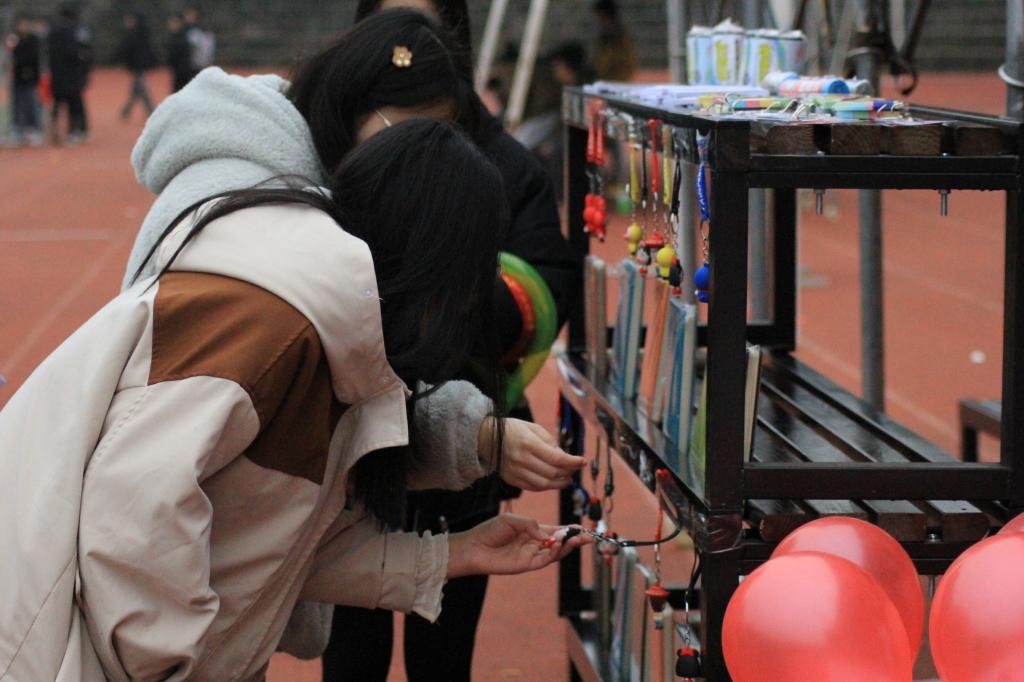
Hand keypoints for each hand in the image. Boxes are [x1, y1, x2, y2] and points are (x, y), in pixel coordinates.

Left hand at [446, 514, 591, 578]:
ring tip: (578, 539)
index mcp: (533, 531)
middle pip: (560, 543)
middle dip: (574, 540)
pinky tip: (559, 545)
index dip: (568, 530)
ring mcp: (532, 555)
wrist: (474, 547)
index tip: (581, 527)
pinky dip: (554, 553)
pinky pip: (545, 560)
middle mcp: (535, 543)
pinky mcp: (527, 565)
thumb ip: (532, 525)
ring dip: (567, 547)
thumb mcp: (512, 520)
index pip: (555, 530)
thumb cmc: (491, 530)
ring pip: (555, 553)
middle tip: (588, 537)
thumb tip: (547, 535)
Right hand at [478, 418, 585, 490]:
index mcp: (528, 443)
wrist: (485, 438)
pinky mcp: (510, 479)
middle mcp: (521, 459)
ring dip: (559, 484)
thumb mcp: (532, 427)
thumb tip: (563, 456)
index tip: (583, 461)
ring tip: (566, 479)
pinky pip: (532, 487)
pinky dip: (545, 487)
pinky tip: (552, 482)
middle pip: (552, 473)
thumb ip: (549, 441)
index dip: (573, 462)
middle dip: (568, 473)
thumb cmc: (511, 429)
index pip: (557, 458)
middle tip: (575, 470)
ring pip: (543, 484)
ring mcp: (515, 471)